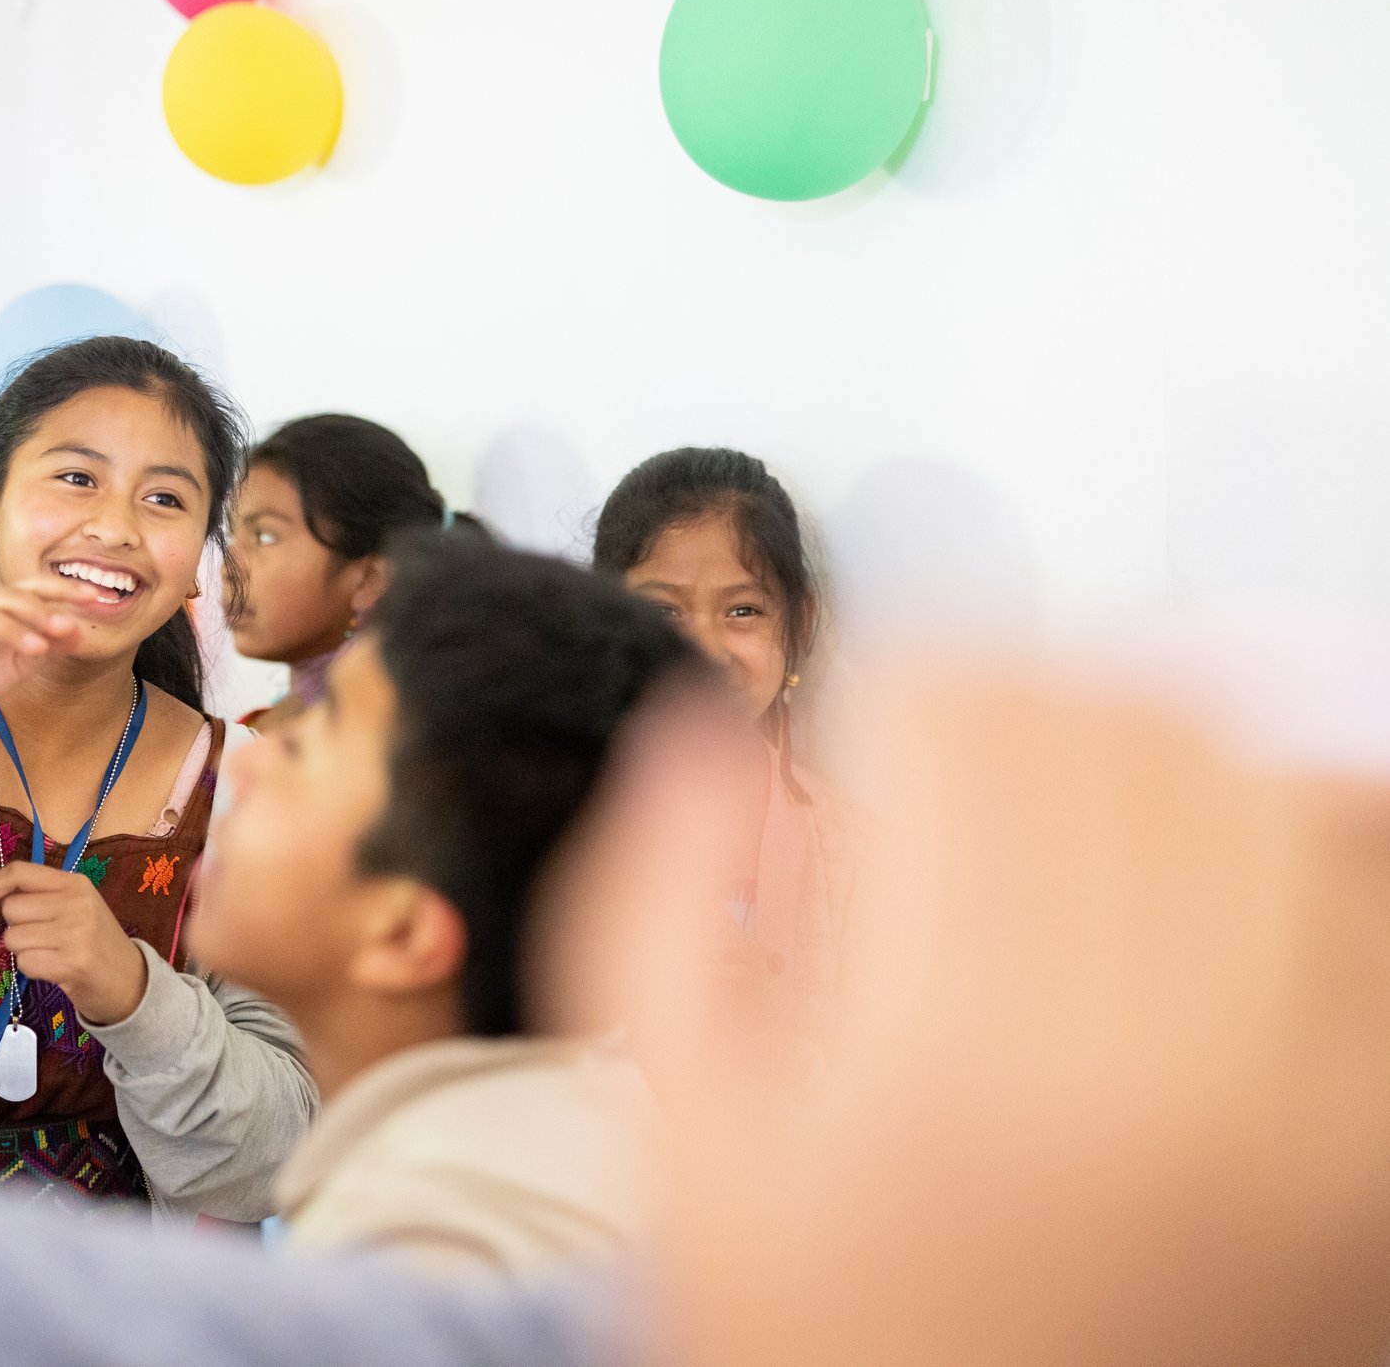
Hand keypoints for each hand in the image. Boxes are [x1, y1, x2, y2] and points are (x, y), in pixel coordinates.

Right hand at [0, 578, 90, 767]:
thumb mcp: (17, 667)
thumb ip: (46, 647)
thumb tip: (80, 631)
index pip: (31, 589)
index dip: (61, 590)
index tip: (94, 597)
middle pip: (7, 597)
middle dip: (39, 612)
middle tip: (64, 628)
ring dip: (9, 629)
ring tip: (35, 648)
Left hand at [0, 862, 148, 1025]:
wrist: (131, 982)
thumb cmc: (96, 943)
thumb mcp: (77, 906)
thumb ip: (42, 897)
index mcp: (75, 883)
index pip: (20, 872)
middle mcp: (75, 903)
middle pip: (11, 909)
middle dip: (16, 928)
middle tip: (42, 939)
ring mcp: (75, 933)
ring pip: (13, 938)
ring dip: (23, 952)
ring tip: (51, 954)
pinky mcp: (72, 963)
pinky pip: (25, 963)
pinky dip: (32, 970)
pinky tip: (54, 969)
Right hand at [560, 667, 1389, 1366]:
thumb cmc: (813, 1339)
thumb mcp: (671, 1134)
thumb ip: (658, 902)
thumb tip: (716, 734)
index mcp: (959, 1048)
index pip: (973, 722)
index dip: (903, 676)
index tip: (864, 706)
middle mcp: (1162, 1063)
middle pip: (1130, 726)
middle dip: (1026, 693)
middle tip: (960, 735)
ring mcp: (1302, 1112)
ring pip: (1277, 791)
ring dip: (1165, 749)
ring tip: (1083, 790)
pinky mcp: (1373, 1158)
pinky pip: (1374, 911)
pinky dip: (1310, 847)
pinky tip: (1222, 860)